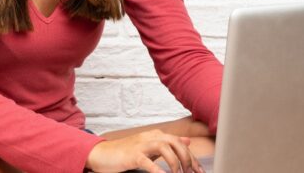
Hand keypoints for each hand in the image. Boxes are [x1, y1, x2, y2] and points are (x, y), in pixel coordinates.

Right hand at [86, 129, 203, 172]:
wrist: (103, 153)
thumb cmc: (126, 152)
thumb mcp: (150, 146)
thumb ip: (168, 143)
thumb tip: (187, 141)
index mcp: (156, 135)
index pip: (180, 144)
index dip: (192, 158)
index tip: (200, 171)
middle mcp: (150, 137)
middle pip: (175, 143)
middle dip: (187, 159)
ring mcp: (141, 145)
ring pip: (164, 148)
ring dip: (175, 163)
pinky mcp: (132, 155)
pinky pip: (148, 161)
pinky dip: (158, 170)